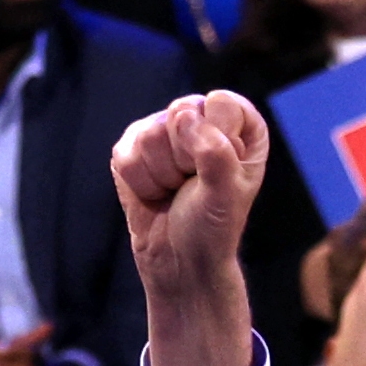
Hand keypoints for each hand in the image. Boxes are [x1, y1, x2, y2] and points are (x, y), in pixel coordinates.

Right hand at [112, 93, 267, 365]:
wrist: (181, 261)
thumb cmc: (213, 227)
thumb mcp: (227, 192)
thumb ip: (215, 152)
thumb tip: (183, 117)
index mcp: (239, 125)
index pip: (221, 103)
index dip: (218, 139)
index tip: (221, 172)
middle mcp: (202, 120)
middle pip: (181, 112)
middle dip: (185, 159)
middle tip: (194, 185)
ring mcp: (164, 131)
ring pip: (150, 134)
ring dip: (162, 175)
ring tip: (175, 191)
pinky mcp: (132, 148)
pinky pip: (125, 153)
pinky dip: (140, 183)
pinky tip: (155, 194)